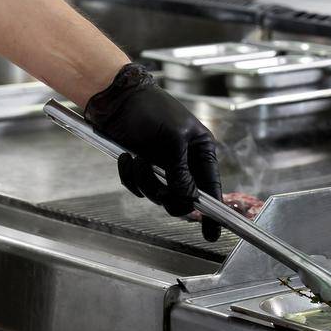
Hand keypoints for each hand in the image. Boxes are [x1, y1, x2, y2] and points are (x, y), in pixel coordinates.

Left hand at [86, 64, 222, 240]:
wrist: (116, 97)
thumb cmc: (151, 109)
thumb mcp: (173, 139)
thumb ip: (181, 172)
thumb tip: (188, 198)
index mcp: (200, 151)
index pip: (211, 187)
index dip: (213, 212)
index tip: (213, 234)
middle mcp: (184, 161)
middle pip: (182, 198)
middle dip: (165, 193)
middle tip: (155, 182)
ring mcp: (162, 165)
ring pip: (158, 195)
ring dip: (144, 182)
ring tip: (136, 160)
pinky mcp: (141, 166)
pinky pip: (138, 187)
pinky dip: (129, 176)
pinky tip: (125, 157)